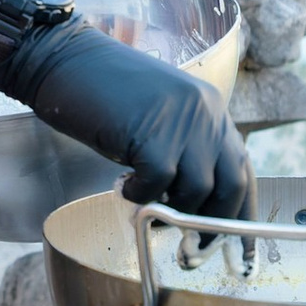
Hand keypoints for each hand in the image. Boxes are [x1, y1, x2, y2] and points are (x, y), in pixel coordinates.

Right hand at [0, 0, 252, 218]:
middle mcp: (205, 113)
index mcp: (209, 108)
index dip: (240, 209)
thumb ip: (181, 148)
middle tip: (188, 247)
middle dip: (213, 224)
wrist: (62, 58)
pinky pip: (157, 187)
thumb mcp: (156, 117)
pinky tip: (120, 184)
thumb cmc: (100, 90)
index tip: (234, 242)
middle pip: (231, 184)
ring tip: (139, 200)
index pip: (243, 167)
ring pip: (196, 191)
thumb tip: (191, 204)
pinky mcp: (151, 135)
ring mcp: (181, 122)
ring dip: (168, 209)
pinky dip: (138, 197)